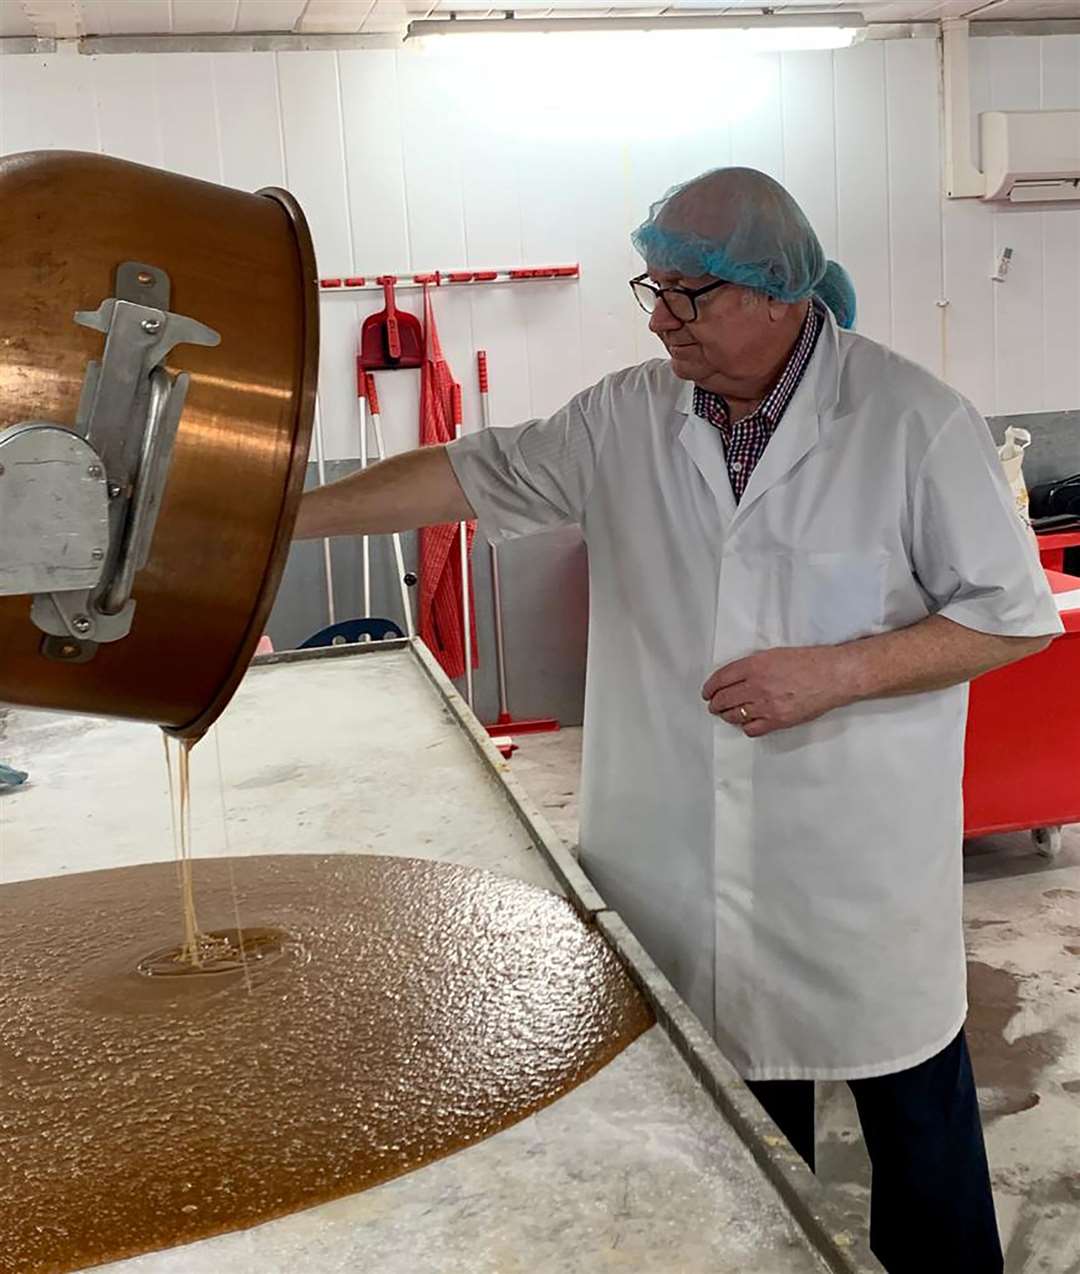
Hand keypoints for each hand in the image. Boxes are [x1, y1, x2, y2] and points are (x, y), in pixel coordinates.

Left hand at [702, 645, 855, 737]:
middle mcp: (757, 685)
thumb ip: (752, 666)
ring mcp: (766, 705)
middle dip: (715, 703)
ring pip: (734, 715)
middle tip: (713, 705)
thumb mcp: (774, 655)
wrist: (833, 676)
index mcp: (755, 666)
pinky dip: (746, 727)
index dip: (710, 687)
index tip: (707, 692)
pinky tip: (747, 722)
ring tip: (726, 714)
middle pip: (724, 699)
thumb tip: (735, 678)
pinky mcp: (778, 721)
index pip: (721, 678)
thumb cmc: (809, 662)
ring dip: (726, 715)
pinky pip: (751, 729)